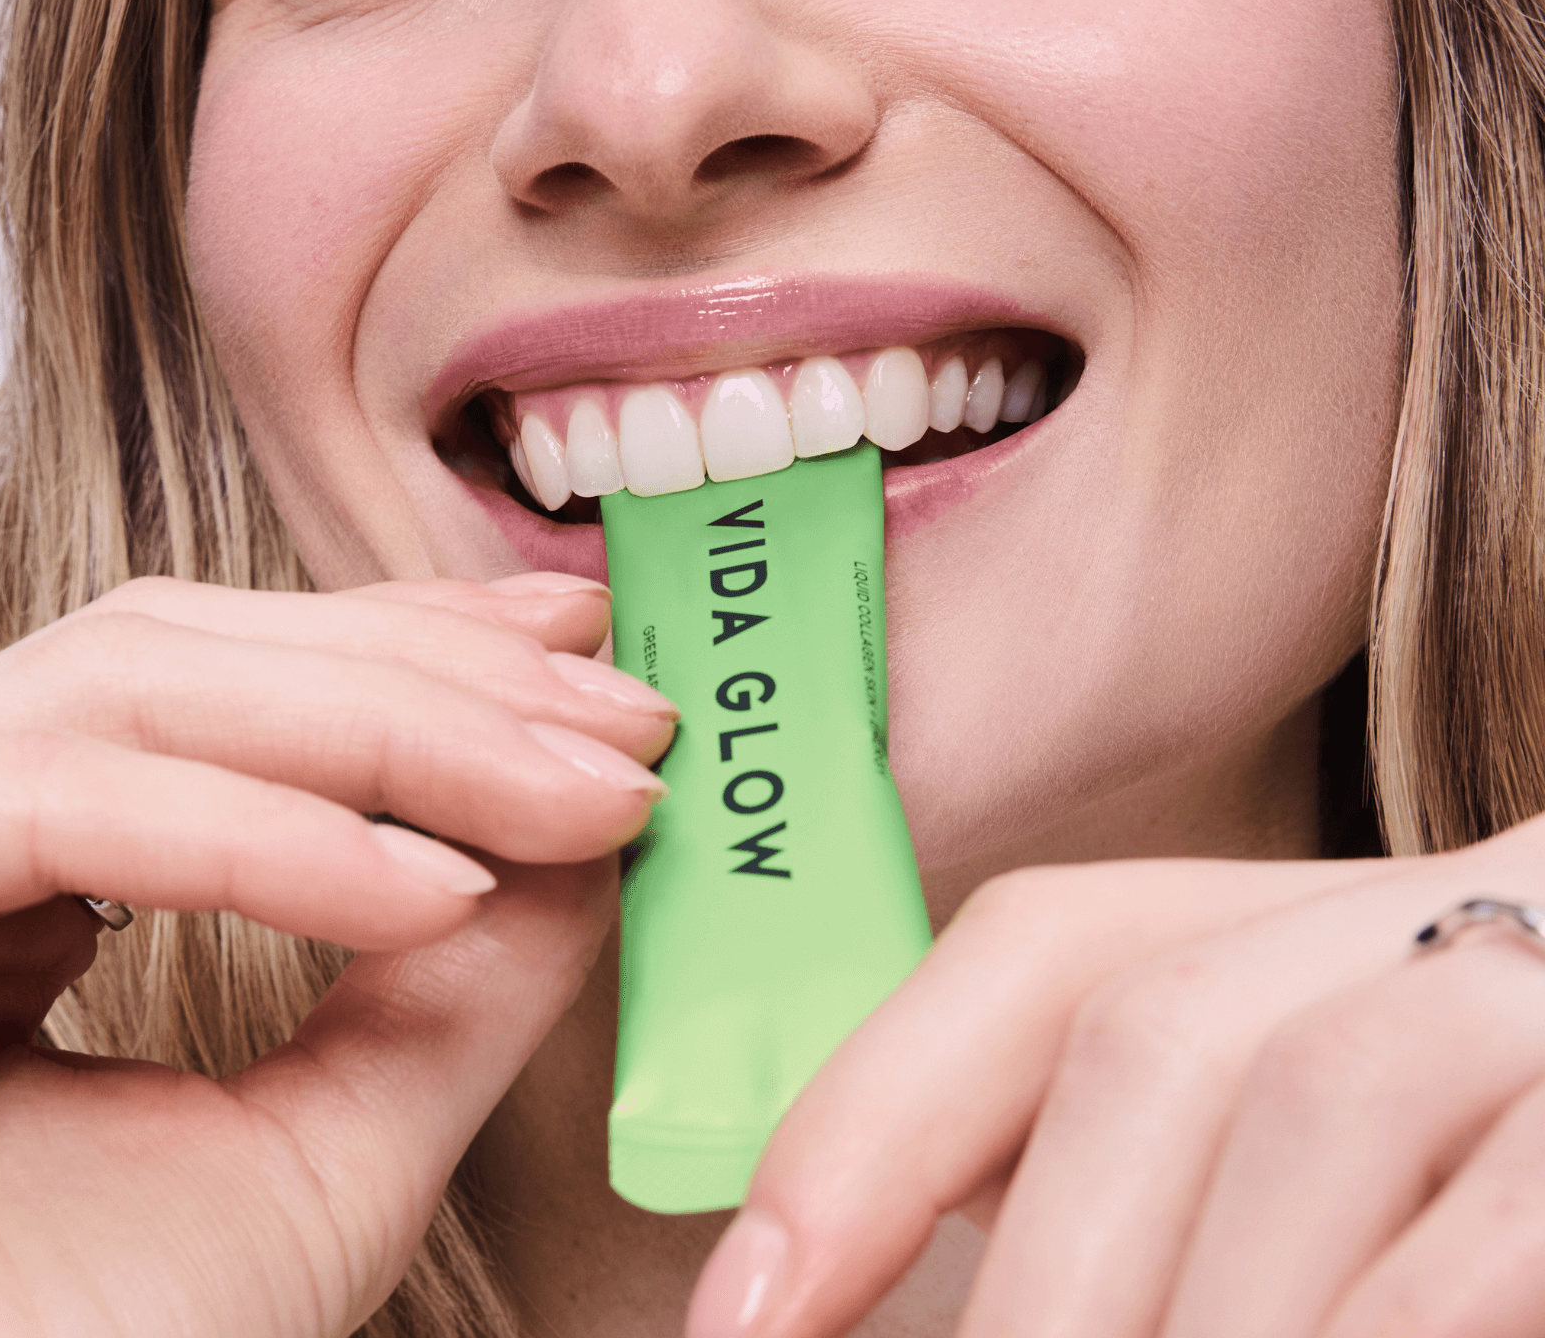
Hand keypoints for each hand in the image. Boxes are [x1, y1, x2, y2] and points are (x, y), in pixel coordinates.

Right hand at [0, 573, 673, 1337]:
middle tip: (621, 716)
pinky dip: (265, 837)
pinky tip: (435, 887)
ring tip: (577, 792)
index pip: (200, 697)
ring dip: (389, 731)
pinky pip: (50, 805)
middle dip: (422, 682)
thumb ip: (442, 982)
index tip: (582, 666)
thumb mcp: (317, 1155)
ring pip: (124, 697)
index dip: (400, 660)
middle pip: (171, 666)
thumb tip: (582, 826)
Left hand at [688, 819, 1544, 1337]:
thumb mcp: (1337, 1163)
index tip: (739, 1314)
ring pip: (1303, 1099)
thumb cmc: (1500, 1164)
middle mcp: (1458, 910)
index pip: (1049, 955)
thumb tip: (881, 1304)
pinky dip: (1387, 1317)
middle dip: (1030, 1283)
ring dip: (1186, 1310)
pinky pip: (1496, 1208)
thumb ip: (1159, 1210)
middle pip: (1154, 1033)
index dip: (871, 1121)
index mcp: (1333, 925)